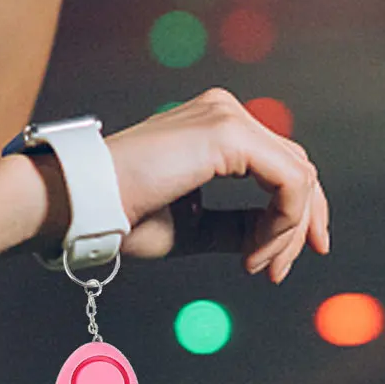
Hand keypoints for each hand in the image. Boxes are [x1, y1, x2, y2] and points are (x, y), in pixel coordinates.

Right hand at [104, 88, 329, 282]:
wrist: (85, 201)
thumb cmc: (122, 212)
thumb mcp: (192, 225)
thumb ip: (233, 224)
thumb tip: (269, 236)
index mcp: (213, 125)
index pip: (278, 163)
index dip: (292, 216)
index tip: (276, 262)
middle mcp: (223, 111)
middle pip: (296, 167)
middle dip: (298, 226)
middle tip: (276, 271)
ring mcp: (227, 117)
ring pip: (299, 176)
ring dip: (288, 232)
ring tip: (257, 264)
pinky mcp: (228, 132)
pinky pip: (289, 181)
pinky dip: (283, 223)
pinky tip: (253, 251)